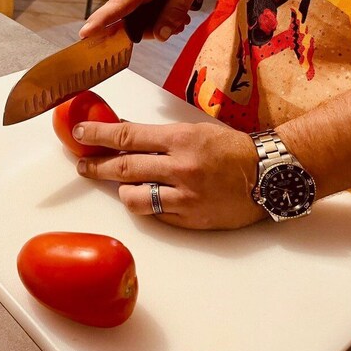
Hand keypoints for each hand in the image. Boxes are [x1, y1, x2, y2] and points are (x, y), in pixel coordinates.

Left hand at [72, 121, 266, 229]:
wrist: (270, 174)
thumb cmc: (231, 149)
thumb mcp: (193, 132)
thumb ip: (158, 137)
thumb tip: (124, 134)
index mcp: (181, 139)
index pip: (127, 136)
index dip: (99, 135)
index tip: (80, 134)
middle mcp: (180, 167)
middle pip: (124, 167)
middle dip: (96, 166)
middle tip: (82, 165)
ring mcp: (185, 196)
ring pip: (134, 197)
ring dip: (121, 190)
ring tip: (120, 185)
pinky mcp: (191, 219)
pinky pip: (156, 214)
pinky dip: (147, 206)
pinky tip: (148, 199)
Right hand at [79, 0, 206, 40]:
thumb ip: (175, 10)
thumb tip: (161, 36)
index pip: (116, 7)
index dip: (100, 22)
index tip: (84, 34)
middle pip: (132, 23)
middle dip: (156, 27)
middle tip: (182, 20)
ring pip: (135, 17)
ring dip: (156, 18)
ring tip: (179, 8)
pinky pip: (134, 8)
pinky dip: (152, 10)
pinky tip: (168, 2)